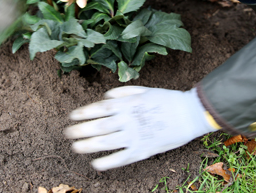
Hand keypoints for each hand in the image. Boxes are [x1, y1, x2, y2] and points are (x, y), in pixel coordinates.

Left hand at [65, 86, 215, 170]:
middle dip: (80, 129)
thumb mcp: (143, 90)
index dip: (83, 113)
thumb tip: (105, 97)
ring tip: (75, 147)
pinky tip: (95, 164)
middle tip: (67, 133)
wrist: (189, 114)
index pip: (99, 108)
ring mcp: (135, 136)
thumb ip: (122, 92)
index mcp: (127, 104)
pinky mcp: (143, 151)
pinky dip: (107, 162)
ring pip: (106, 143)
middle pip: (98, 126)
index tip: (71, 116)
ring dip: (88, 146)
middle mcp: (127, 120)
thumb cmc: (165, 99)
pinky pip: (121, 158)